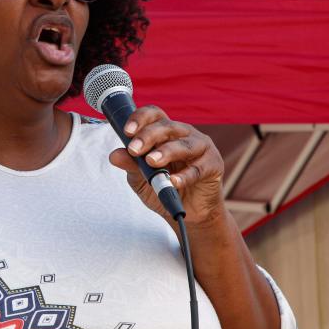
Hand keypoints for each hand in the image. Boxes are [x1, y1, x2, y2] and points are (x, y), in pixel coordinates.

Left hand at [109, 106, 227, 228]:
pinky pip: (198, 169)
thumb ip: (131, 165)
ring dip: (166, 152)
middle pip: (167, 127)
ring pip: (184, 145)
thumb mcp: (141, 179)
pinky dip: (185, 176)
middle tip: (134, 150)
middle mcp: (185, 134)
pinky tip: (173, 182)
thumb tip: (114, 155)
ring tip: (151, 162)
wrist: (188, 213)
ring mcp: (201, 147)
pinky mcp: (214, 165)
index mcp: (166, 132)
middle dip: (148, 136)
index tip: (127, 131)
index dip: (140, 118)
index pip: (154, 115)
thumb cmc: (164, 188)